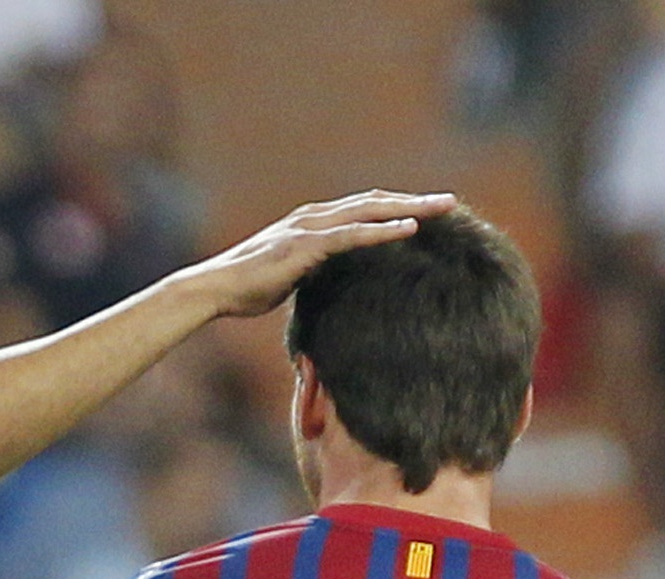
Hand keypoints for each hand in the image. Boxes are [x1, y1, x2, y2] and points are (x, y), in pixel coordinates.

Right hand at [174, 190, 456, 320]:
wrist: (213, 290)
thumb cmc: (245, 289)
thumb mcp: (289, 277)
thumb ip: (313, 271)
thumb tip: (331, 283)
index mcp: (312, 222)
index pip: (364, 209)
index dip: (397, 208)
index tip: (428, 213)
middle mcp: (314, 216)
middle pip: (375, 202)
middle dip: (414, 201)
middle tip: (450, 203)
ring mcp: (310, 227)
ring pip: (370, 211)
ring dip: (409, 208)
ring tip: (443, 208)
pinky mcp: (305, 245)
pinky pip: (352, 235)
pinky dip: (383, 231)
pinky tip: (409, 230)